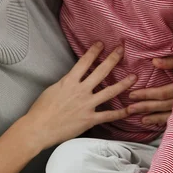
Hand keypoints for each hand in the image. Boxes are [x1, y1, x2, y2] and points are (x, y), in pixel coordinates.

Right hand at [19, 42, 136, 151]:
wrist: (38, 128)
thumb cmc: (41, 110)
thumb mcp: (53, 89)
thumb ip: (66, 83)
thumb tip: (74, 78)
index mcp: (69, 81)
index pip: (84, 62)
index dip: (94, 51)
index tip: (101, 43)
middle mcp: (80, 91)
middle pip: (101, 72)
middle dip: (112, 59)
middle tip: (121, 50)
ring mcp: (87, 105)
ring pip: (110, 92)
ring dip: (123, 84)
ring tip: (134, 77)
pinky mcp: (89, 119)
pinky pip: (108, 115)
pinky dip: (120, 113)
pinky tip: (129, 109)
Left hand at [128, 30, 172, 125]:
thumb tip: (153, 63)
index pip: (168, 92)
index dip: (150, 95)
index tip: (132, 94)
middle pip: (168, 104)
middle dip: (148, 107)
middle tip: (128, 108)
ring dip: (156, 116)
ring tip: (138, 118)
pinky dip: (168, 118)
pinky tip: (155, 121)